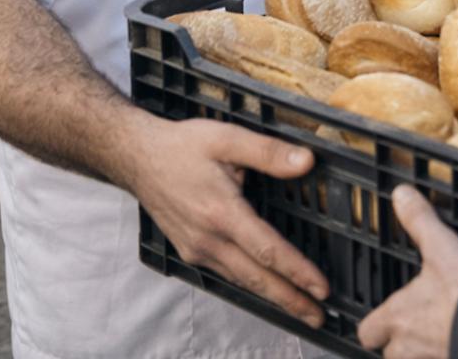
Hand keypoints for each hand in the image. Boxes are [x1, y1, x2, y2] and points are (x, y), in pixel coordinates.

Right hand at [125, 114, 329, 326]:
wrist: (136, 158)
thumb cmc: (181, 147)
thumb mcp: (227, 138)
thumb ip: (269, 152)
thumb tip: (306, 162)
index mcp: (222, 212)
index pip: (268, 251)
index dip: (298, 272)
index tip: (321, 288)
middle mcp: (208, 239)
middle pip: (257, 278)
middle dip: (291, 299)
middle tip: (320, 317)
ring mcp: (197, 248)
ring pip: (242, 280)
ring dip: (273, 296)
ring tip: (301, 309)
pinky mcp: (191, 250)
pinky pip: (227, 273)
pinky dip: (251, 284)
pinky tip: (267, 287)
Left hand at [358, 185, 457, 357]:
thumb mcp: (442, 247)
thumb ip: (420, 221)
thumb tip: (402, 196)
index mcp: (397, 315)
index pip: (367, 330)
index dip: (375, 323)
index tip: (384, 315)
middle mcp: (408, 346)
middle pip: (390, 353)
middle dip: (401, 342)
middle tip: (417, 325)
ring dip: (424, 350)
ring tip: (441, 334)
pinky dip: (448, 353)